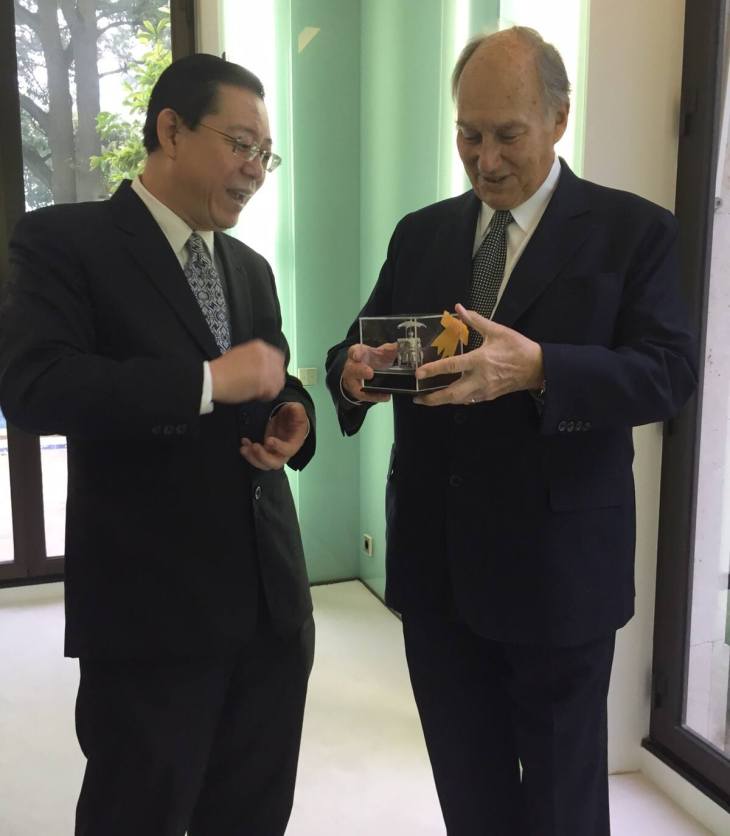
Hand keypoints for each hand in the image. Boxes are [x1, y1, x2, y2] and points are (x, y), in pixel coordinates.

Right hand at [209, 340, 284, 403]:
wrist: (213, 378)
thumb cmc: (223, 368)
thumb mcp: (241, 354)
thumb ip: (255, 358)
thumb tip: (263, 368)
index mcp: (260, 346)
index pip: (277, 357)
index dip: (273, 368)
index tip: (267, 376)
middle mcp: (266, 355)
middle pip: (280, 369)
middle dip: (274, 379)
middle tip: (264, 386)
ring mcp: (267, 368)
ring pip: (279, 381)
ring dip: (271, 388)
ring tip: (259, 392)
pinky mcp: (265, 382)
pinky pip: (273, 391)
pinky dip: (267, 396)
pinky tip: (257, 396)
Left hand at [239, 402, 308, 469]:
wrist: (289, 420)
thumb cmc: (294, 416)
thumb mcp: (298, 410)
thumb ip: (297, 410)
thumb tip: (294, 408)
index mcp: (294, 443)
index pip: (288, 450)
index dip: (279, 448)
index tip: (269, 440)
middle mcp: (284, 452)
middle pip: (275, 463)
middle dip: (263, 457)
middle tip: (254, 447)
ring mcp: (273, 453)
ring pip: (263, 463)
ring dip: (252, 458)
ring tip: (243, 448)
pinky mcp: (265, 450)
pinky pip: (256, 456)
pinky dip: (248, 451)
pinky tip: (244, 442)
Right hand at [340, 342, 398, 403]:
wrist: (363, 374)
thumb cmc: (371, 360)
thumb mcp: (379, 352)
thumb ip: (389, 349)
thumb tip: (398, 346)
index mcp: (358, 354)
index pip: (354, 351)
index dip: (355, 353)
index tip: (358, 355)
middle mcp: (353, 367)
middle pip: (353, 369)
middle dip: (361, 371)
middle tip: (370, 373)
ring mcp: (355, 382)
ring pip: (357, 386)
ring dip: (368, 388)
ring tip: (381, 389)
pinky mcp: (360, 393)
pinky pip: (367, 397)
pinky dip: (377, 397)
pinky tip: (386, 396)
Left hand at [413, 304, 543, 405]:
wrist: (537, 367)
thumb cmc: (517, 347)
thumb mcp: (497, 330)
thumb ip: (475, 320)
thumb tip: (458, 308)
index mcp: (480, 360)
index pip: (451, 366)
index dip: (433, 370)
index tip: (418, 374)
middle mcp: (480, 378)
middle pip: (451, 394)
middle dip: (433, 399)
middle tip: (418, 399)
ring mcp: (484, 390)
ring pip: (459, 400)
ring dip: (443, 401)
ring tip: (429, 399)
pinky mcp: (489, 396)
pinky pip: (469, 400)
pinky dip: (457, 399)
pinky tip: (450, 395)